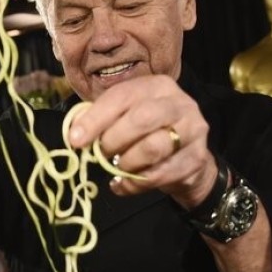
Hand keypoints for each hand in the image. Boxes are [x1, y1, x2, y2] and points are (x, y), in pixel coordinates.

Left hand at [65, 74, 216, 209]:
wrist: (185, 157)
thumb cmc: (147, 133)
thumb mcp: (125, 118)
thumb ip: (102, 120)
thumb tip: (75, 134)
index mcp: (156, 86)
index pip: (122, 96)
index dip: (95, 119)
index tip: (75, 139)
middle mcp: (179, 103)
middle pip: (142, 119)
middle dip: (113, 140)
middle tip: (100, 154)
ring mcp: (193, 130)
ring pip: (153, 148)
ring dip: (125, 163)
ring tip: (117, 167)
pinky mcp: (196, 159)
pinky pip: (159, 175)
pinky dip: (134, 184)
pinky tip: (123, 184)